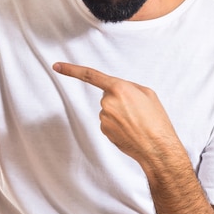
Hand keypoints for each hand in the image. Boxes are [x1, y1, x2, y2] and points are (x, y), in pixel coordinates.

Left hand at [53, 62, 182, 164]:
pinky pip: (108, 122)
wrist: (157, 148)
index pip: (90, 75)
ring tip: (136, 122)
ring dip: (119, 114)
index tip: (56, 66)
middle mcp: (107, 102)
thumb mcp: (147, 93)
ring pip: (108, 110)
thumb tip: (117, 90)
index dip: (71, 70)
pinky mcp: (104, 130)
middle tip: (137, 111)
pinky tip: (130, 130)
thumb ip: (128, 86)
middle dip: (119, 100)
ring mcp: (104, 117)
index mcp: (119, 88)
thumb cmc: (156, 120)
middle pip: (107, 95)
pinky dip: (118, 125)